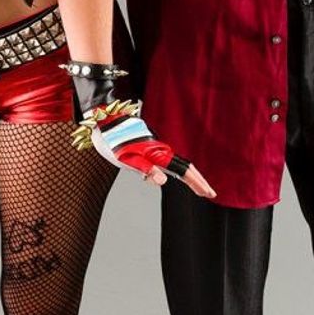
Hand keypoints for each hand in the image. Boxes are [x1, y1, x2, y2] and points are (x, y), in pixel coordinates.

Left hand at [88, 109, 215, 198]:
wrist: (104, 121)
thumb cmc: (113, 141)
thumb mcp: (126, 158)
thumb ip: (145, 169)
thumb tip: (162, 181)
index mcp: (158, 154)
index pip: (183, 171)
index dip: (196, 182)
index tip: (208, 193)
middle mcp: (160, 150)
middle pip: (185, 167)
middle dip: (198, 181)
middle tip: (209, 193)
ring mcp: (156, 148)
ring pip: (178, 163)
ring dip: (189, 176)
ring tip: (199, 188)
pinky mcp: (150, 147)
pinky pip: (169, 160)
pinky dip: (177, 170)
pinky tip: (173, 177)